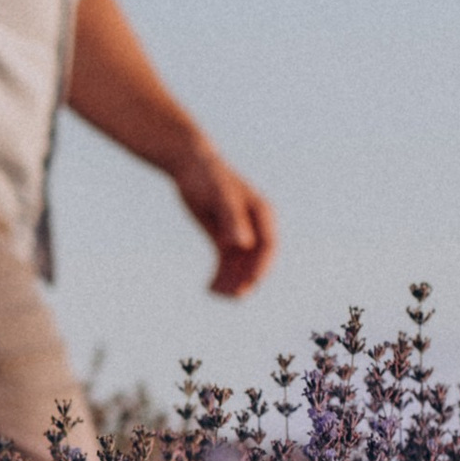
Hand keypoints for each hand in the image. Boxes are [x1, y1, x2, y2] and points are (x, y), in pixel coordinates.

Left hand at [170, 144, 276, 298]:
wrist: (191, 164)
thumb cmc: (207, 176)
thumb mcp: (219, 196)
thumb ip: (232, 219)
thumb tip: (243, 245)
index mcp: (262, 213)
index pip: (269, 245)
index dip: (262, 266)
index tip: (250, 283)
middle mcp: (255, 225)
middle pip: (256, 260)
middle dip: (246, 279)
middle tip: (230, 296)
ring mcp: (241, 232)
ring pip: (241, 265)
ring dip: (232, 281)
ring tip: (214, 293)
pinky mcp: (225, 237)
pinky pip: (227, 263)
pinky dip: (220, 276)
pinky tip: (209, 288)